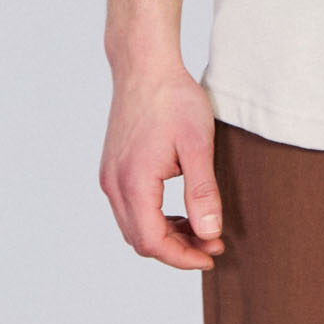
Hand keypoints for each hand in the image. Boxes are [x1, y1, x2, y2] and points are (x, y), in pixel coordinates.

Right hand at [98, 60, 225, 270]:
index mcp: (134, 182)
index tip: (213, 253)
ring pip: (134, 227)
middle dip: (178, 250)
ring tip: (201, 228)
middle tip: (213, 242)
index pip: (153, 242)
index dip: (183, 257)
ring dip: (167, 236)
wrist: (145, 66)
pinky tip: (181, 212)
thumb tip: (209, 232)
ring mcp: (110, 177)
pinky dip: (155, 219)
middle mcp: (114, 184)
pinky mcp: (113, 169)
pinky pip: (130, 210)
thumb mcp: (198, 145)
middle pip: (141, 240)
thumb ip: (203, 192)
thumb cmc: (173, 99)